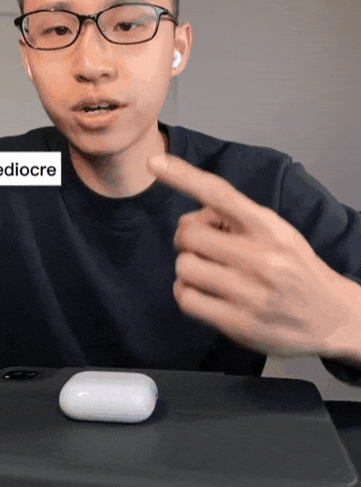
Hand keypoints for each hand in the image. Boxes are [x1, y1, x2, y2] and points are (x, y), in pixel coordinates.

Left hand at [147, 153, 359, 358]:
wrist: (332, 317)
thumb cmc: (295, 269)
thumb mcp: (276, 231)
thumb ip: (236, 220)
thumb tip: (190, 220)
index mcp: (268, 226)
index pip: (219, 194)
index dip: (183, 176)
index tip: (155, 162)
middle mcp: (261, 257)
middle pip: (188, 233)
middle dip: (189, 239)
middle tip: (208, 248)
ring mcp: (249, 292)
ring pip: (184, 266)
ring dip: (188, 268)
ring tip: (212, 273)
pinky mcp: (238, 323)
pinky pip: (185, 298)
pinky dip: (187, 293)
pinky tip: (206, 294)